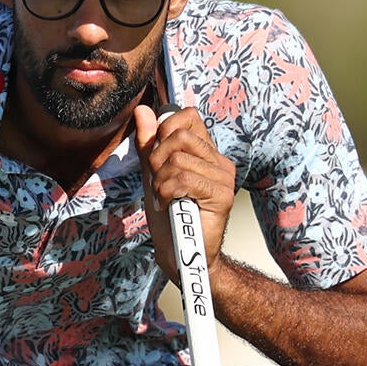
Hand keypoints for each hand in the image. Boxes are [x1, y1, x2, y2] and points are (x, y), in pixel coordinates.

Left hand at [134, 104, 236, 287]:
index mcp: (204, 152)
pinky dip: (167, 194)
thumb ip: (149, 144)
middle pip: (178, 137)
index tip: (156, 158)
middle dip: (156, 161)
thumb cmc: (169, 216)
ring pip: (178, 160)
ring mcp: (224, 178)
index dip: (164, 130)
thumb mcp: (153, 175)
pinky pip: (184, 180)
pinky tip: (169, 206)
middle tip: (158, 184)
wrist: (179, 254)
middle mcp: (218, 161)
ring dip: (160, 183)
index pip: (187, 117)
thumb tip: (142, 111)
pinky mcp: (222, 196)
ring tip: (164, 199)